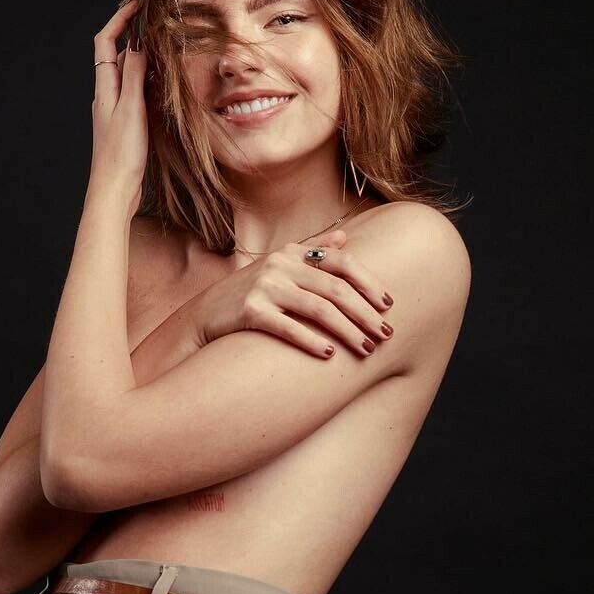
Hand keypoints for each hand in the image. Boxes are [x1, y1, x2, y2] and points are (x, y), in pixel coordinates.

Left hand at [89, 0, 148, 216]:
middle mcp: (106, 95)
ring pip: (128, 74)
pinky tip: (162, 85)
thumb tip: (137, 42)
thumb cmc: (121, 155)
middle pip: (117, 54)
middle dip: (134, 34)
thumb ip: (134, 76)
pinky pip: (135, 93)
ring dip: (143, 58)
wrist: (114, 191)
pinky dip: (147, 81)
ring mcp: (115, 110)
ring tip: (165, 47)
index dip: (120, 18)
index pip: (105, 41)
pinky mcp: (124, 124)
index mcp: (104, 88)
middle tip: (157, 20)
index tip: (139, 3)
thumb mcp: (131, 109)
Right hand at [194, 229, 395, 358]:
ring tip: (366, 349)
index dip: (368, 283)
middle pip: (335, 288)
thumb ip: (311, 251)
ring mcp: (264, 287)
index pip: (341, 262)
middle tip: (385, 335)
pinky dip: (312, 341)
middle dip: (365, 314)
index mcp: (292, 253)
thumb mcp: (279, 267)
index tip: (388, 305)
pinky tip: (330, 355)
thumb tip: (345, 238)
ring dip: (347, 331)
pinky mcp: (250, 312)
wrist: (205, 315)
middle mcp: (280, 265)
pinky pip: (289, 328)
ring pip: (319, 309)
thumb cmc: (249, 294)